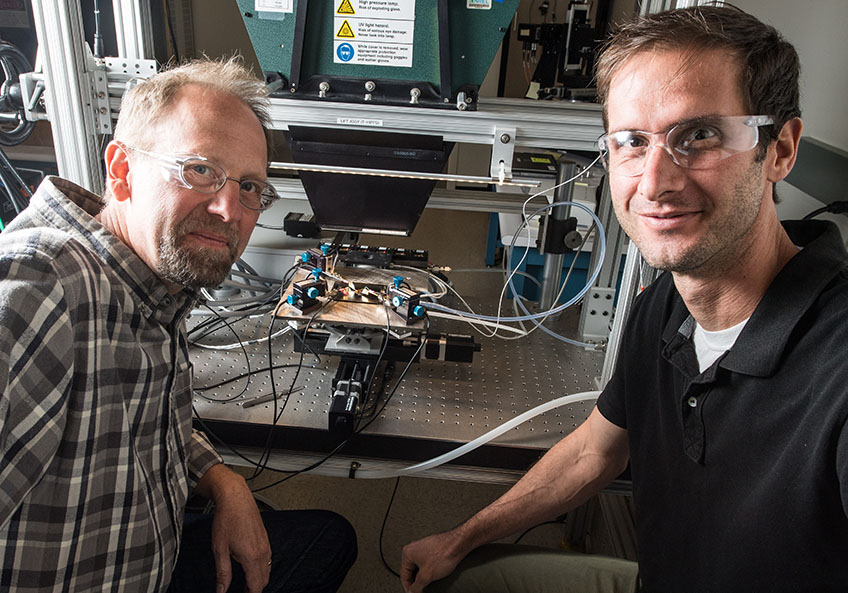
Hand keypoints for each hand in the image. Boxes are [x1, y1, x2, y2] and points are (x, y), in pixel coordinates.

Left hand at [196, 465, 271, 592]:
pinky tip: (250, 566)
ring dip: (258, 579)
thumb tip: (222, 590)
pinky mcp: (265, 538)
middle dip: (254, 589)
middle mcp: (263, 552)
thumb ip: (223, 573)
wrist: (235, 498)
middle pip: (264, 580)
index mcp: (252, 557)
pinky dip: (261, 568)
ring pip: (267, 570)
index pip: (256, 586)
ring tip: (245, 584)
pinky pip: (268, 559)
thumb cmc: (227, 519)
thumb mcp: (220, 549)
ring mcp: (266, 544)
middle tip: (243, 592)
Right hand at [401, 530, 466, 592]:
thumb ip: (416, 587)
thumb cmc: (444, 553)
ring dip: (424, 576)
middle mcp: (414, 548)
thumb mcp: (426, 576)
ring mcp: (424, 548)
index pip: (404, 575)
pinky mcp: (433, 549)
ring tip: (431, 580)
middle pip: (412, 571)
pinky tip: (437, 573)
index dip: (409, 587)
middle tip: (423, 589)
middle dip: (417, 581)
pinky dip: (430, 570)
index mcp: (408, 552)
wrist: (459, 544)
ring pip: (420, 568)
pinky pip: (428, 563)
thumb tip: (412, 592)